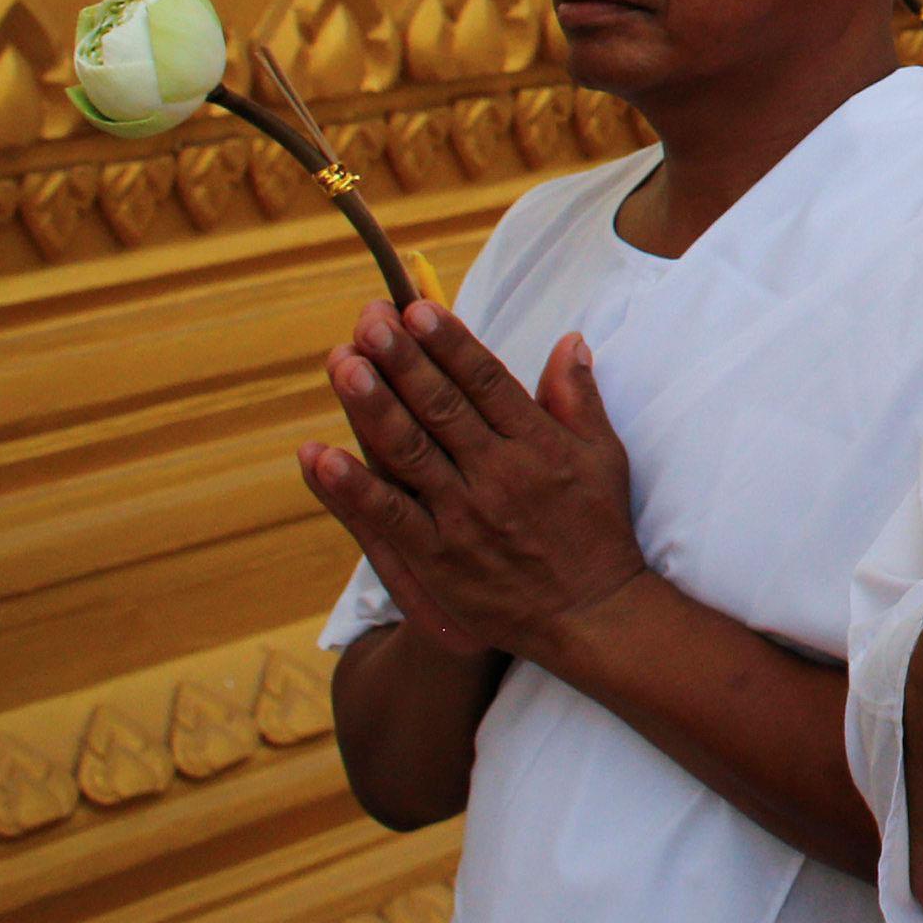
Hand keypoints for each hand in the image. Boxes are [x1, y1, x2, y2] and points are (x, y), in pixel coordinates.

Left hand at [298, 302, 647, 664]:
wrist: (590, 613)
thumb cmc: (598, 529)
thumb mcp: (605, 457)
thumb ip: (579, 399)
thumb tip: (569, 341)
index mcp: (538, 445)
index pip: (486, 381)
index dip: (449, 343)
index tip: (417, 309)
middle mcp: (499, 476)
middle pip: (441, 408)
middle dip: (402, 360)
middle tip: (368, 321)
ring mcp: (463, 518)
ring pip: (409, 453)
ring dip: (371, 407)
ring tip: (342, 364)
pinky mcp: (437, 559)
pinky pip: (387, 518)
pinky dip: (350, 487)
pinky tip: (318, 456)